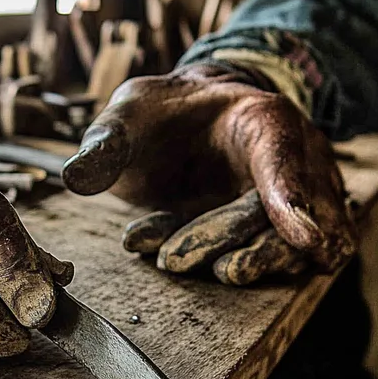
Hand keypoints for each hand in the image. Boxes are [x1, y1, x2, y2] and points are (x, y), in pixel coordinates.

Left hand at [62, 63, 355, 282]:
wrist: (184, 125)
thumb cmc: (161, 115)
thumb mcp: (127, 116)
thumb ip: (106, 143)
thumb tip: (74, 176)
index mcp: (260, 117)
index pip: (283, 154)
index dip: (291, 195)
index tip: (303, 238)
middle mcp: (291, 159)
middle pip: (278, 214)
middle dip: (226, 241)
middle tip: (172, 259)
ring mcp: (290, 199)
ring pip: (282, 246)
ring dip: (231, 260)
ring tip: (170, 259)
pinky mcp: (276, 231)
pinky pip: (267, 256)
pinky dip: (229, 263)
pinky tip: (170, 252)